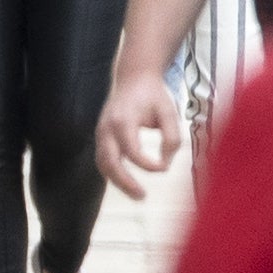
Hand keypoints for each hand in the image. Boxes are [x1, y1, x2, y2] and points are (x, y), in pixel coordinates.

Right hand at [96, 65, 182, 200]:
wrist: (133, 77)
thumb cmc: (153, 95)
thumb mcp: (169, 111)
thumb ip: (171, 138)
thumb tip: (165, 163)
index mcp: (123, 119)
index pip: (132, 151)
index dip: (147, 164)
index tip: (164, 168)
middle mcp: (107, 128)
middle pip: (109, 162)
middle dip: (125, 182)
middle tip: (143, 196)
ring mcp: (101, 132)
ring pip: (103, 164)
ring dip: (118, 182)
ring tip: (139, 195)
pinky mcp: (101, 136)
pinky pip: (103, 160)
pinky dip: (113, 174)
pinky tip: (129, 183)